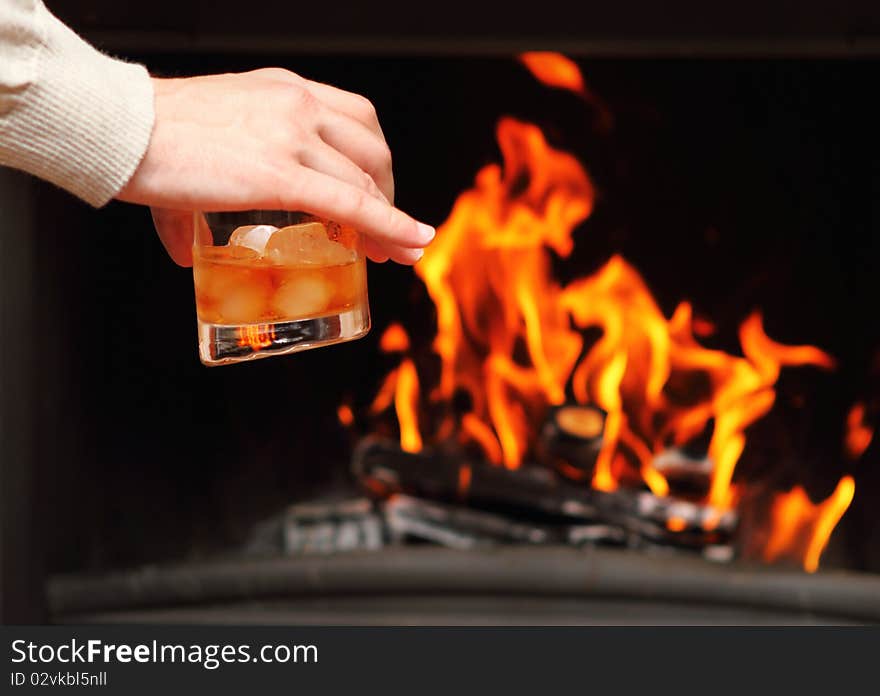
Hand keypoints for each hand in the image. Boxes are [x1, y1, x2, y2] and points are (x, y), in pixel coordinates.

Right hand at [117, 69, 433, 265]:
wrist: (119, 127)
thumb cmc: (148, 136)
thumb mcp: (196, 149)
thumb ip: (196, 207)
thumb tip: (187, 253)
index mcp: (283, 90)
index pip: (354, 119)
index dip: (374, 161)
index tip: (377, 195)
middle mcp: (297, 105)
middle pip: (371, 146)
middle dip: (387, 190)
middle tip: (384, 230)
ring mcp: (293, 136)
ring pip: (365, 178)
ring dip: (390, 218)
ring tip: (394, 252)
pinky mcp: (281, 174)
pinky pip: (351, 202)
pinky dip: (388, 224)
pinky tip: (407, 244)